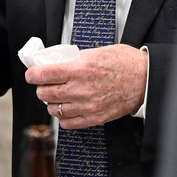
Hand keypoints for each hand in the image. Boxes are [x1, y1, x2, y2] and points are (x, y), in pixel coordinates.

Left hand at [26, 44, 147, 128]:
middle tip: (44, 84)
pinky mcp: (95, 118)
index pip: (43, 74)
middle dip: (41, 88)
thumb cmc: (125, 63)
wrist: (145, 79)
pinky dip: (63, 117)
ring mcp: (87, 105)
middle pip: (45, 93)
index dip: (32, 74)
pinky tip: (66, 109)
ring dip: (51, 102)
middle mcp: (81, 89)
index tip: (32, 74)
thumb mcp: (95, 52)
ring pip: (54, 109)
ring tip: (56, 97)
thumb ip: (75, 60)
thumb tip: (58, 63)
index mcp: (79, 69)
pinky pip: (69, 123)